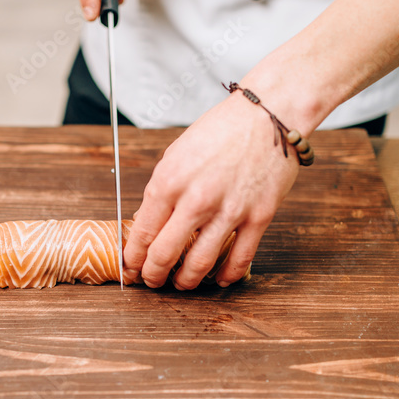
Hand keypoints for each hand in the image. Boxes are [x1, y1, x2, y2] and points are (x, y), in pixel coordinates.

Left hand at [122, 95, 302, 289]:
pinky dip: (226, 276)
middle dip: (153, 275)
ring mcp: (229, 211)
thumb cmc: (221, 130)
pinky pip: (239, 259)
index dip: (133, 257)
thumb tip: (148, 224)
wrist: (268, 115)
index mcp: (169, 181)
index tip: (131, 266)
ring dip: (186, 281)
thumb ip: (162, 191)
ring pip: (200, 264)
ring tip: (181, 284)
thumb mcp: (176, 154)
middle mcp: (196, 199)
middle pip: (165, 255)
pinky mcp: (258, 217)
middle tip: (151, 280)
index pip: (142, 232)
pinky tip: (218, 279)